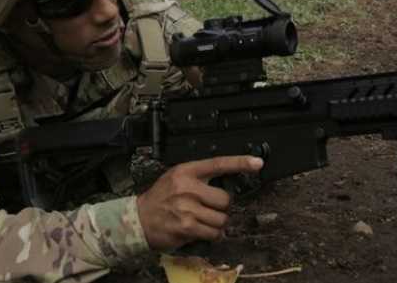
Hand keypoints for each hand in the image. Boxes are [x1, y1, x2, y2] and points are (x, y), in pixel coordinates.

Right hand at [137, 156, 263, 250]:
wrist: (139, 218)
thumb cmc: (161, 197)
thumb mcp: (176, 177)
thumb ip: (199, 176)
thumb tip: (226, 181)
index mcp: (187, 171)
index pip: (218, 164)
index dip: (240, 163)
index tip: (257, 162)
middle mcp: (188, 187)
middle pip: (226, 199)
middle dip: (222, 207)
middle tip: (211, 208)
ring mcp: (187, 208)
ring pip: (222, 218)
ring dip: (217, 223)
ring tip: (204, 220)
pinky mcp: (187, 227)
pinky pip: (213, 233)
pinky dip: (212, 234)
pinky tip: (202, 230)